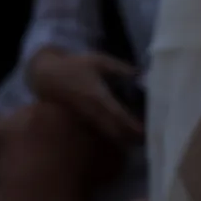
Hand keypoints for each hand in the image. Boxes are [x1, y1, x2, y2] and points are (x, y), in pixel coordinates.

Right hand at [29, 49, 145, 147]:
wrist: (47, 78)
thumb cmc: (75, 67)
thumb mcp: (100, 61)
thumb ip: (123, 69)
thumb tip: (145, 76)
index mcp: (98, 97)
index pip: (119, 117)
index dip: (134, 127)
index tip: (149, 132)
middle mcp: (92, 113)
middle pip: (117, 133)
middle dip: (134, 138)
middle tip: (153, 138)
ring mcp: (87, 121)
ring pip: (110, 136)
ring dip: (127, 139)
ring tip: (144, 137)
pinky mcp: (85, 123)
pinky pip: (104, 133)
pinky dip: (118, 136)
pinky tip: (129, 132)